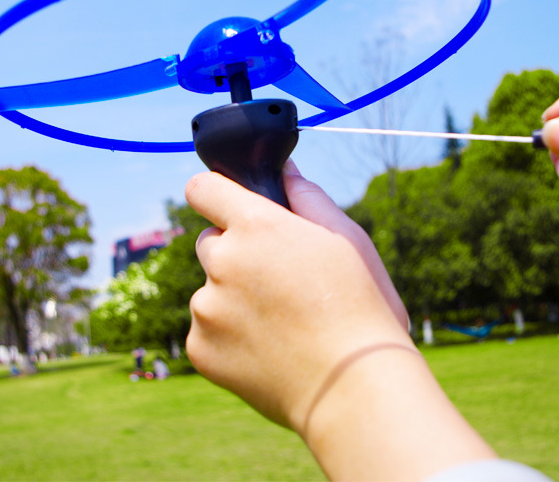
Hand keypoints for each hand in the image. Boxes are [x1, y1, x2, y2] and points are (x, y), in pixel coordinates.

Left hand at [185, 159, 409, 430]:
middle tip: (276, 280)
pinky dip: (227, 336)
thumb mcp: (346, 238)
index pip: (203, 188)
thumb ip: (307, 197)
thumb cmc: (358, 307)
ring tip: (280, 323)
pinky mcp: (200, 347)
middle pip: (210, 242)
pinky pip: (206, 329)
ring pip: (209, 290)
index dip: (216, 194)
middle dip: (235, 253)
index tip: (227, 206)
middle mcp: (223, 261)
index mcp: (256, 225)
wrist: (353, 387)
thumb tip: (285, 172)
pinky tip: (267, 348)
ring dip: (232, 298)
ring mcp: (206, 307)